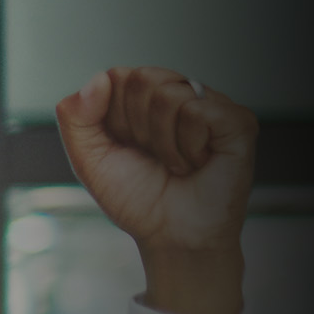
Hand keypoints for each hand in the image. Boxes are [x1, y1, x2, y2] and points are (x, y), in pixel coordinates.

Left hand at [51, 67, 254, 313]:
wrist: (170, 238)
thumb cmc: (138, 200)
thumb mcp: (90, 159)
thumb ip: (76, 117)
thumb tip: (99, 78)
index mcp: (146, 95)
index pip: (117, 76)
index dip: (114, 118)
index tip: (128, 148)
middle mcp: (181, 92)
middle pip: (143, 79)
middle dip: (138, 129)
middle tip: (155, 157)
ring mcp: (212, 105)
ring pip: (170, 95)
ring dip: (164, 144)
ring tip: (178, 164)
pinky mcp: (238, 121)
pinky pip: (199, 113)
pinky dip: (189, 147)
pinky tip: (198, 163)